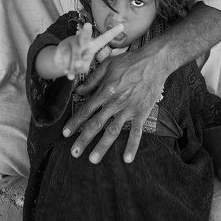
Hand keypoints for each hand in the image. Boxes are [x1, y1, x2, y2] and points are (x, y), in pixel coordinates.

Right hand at [47, 23, 125, 79]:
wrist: (61, 59)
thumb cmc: (79, 60)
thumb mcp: (84, 63)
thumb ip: (83, 66)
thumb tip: (78, 67)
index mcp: (93, 44)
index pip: (104, 38)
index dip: (112, 33)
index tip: (122, 25)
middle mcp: (83, 41)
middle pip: (84, 36)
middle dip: (85, 31)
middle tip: (87, 25)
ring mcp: (72, 43)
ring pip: (75, 52)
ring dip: (76, 60)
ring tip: (77, 66)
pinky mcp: (63, 47)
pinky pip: (66, 57)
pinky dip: (67, 66)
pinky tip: (67, 72)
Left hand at [62, 45, 165, 164]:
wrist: (155, 61)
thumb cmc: (130, 61)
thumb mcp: (107, 64)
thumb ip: (92, 79)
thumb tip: (78, 91)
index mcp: (105, 91)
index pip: (86, 110)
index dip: (74, 122)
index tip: (65, 133)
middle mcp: (115, 102)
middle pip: (96, 124)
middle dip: (83, 139)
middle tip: (74, 152)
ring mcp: (129, 109)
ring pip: (113, 131)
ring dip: (102, 146)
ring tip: (92, 159)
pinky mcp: (142, 112)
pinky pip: (137, 132)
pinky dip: (132, 146)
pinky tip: (127, 159)